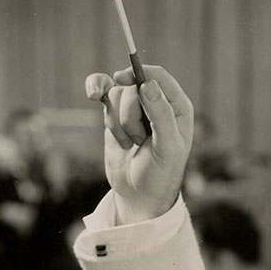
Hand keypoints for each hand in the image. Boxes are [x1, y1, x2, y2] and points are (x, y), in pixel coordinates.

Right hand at [86, 65, 193, 222]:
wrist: (139, 195)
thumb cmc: (160, 174)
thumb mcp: (167, 148)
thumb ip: (161, 115)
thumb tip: (147, 85)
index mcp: (177, 107)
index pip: (158, 77)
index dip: (140, 74)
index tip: (124, 80)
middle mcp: (156, 102)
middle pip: (133, 86)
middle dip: (129, 115)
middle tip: (139, 140)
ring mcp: (134, 107)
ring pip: (116, 94)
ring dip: (117, 123)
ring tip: (130, 144)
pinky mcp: (115, 113)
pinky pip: (103, 92)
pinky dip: (96, 90)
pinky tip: (93, 94)